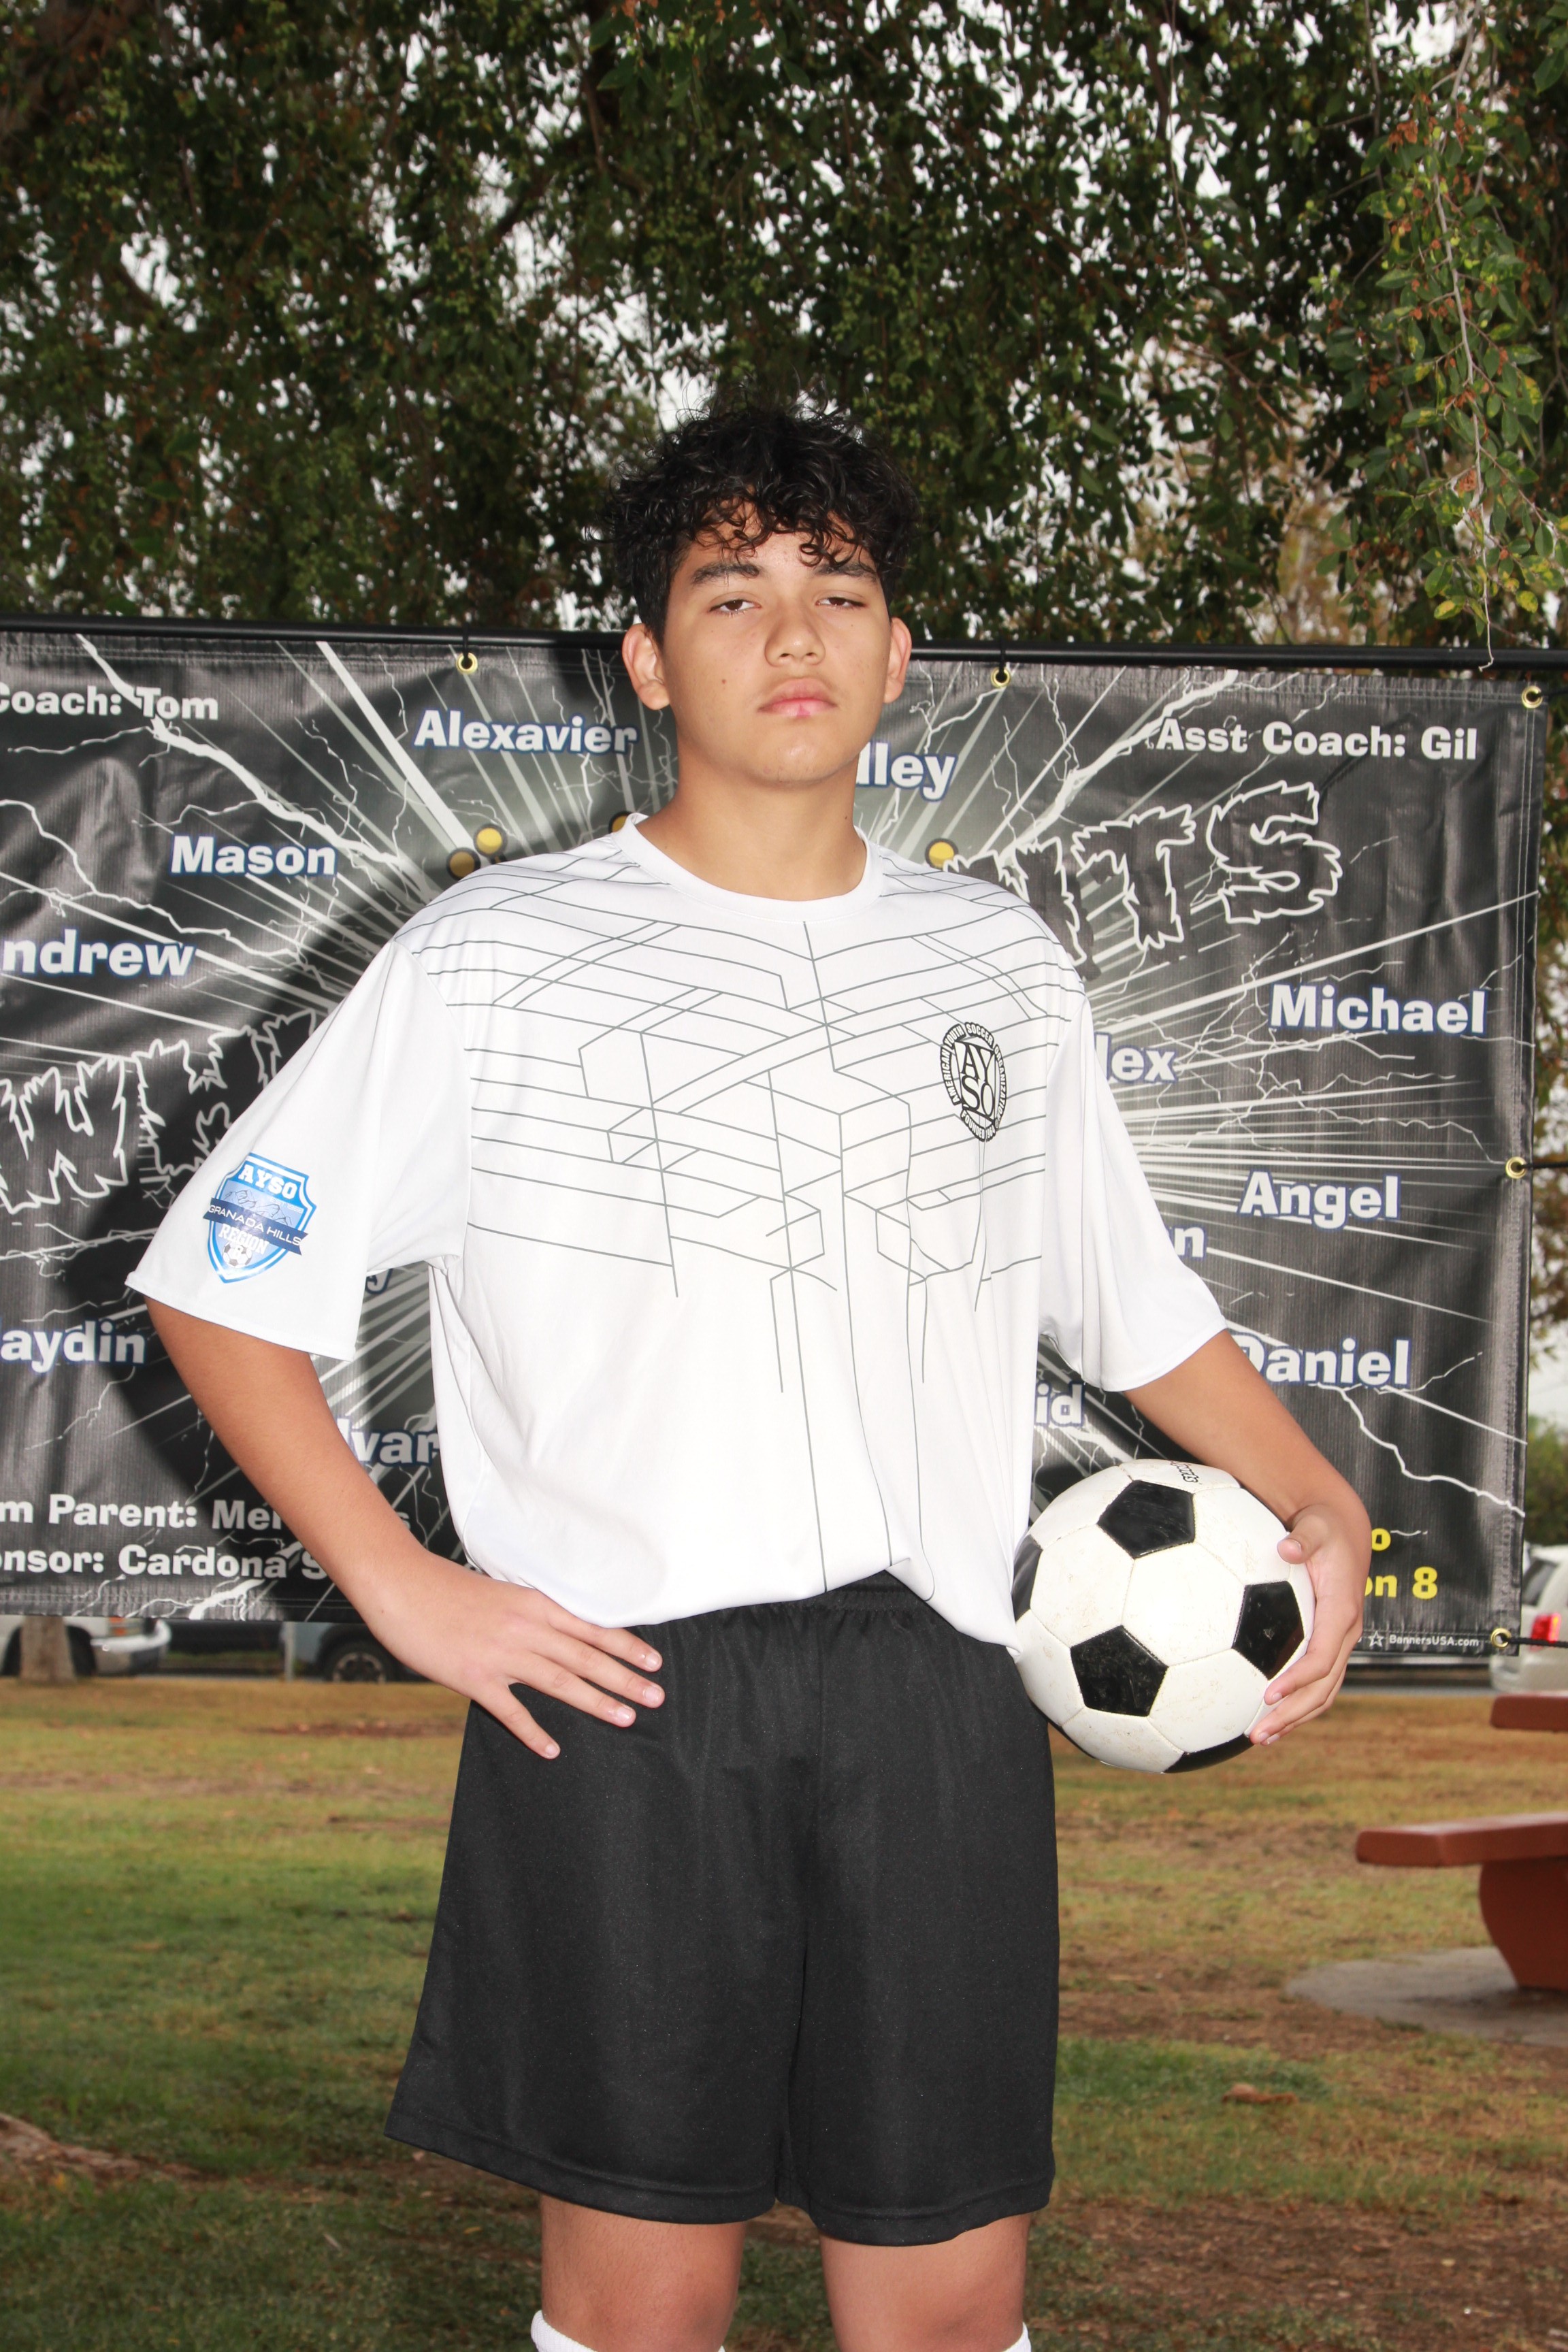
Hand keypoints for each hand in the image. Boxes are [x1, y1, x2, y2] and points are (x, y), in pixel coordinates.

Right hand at [355, 1545, 664, 1757]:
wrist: (402, 1586)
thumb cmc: (448, 1588)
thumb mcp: (500, 1594)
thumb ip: (530, 1615)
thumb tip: (557, 1633)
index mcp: (533, 1603)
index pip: (590, 1628)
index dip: (625, 1646)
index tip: (655, 1661)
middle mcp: (525, 1628)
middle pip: (585, 1657)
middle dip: (625, 1678)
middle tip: (657, 1696)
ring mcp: (501, 1654)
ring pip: (559, 1681)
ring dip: (595, 1701)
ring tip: (627, 1718)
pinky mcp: (473, 1677)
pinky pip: (510, 1710)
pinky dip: (532, 1731)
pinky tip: (552, 1749)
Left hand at [1253, 1499, 1368, 1740]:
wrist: (1344, 1532)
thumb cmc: (1324, 1528)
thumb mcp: (1316, 1527)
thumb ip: (1303, 1538)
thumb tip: (1287, 1545)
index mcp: (1342, 1612)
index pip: (1322, 1657)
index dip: (1298, 1679)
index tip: (1268, 1695)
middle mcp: (1345, 1634)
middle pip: (1324, 1687)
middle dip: (1293, 1713)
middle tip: (1259, 1733)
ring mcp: (1339, 1643)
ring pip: (1323, 1693)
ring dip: (1295, 1717)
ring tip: (1260, 1737)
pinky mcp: (1330, 1644)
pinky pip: (1317, 1682)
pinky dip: (1296, 1702)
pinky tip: (1266, 1714)